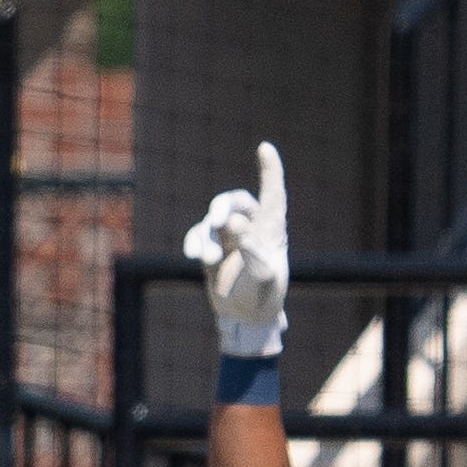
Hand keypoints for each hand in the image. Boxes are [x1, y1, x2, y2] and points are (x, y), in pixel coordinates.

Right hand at [182, 140, 289, 358]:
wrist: (243, 318)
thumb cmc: (262, 298)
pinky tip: (194, 257)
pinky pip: (199, 235)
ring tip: (206, 260)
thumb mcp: (265, 283)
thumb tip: (244, 236)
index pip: (273, 194)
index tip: (265, 148)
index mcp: (272, 230)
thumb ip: (258, 260)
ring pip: (213, 221)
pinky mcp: (212, 249)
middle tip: (217, 221)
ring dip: (206, 237)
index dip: (270, 171)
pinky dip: (195, 242)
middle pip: (235, 202)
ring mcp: (229, 238)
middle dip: (222, 208)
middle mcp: (251, 228)